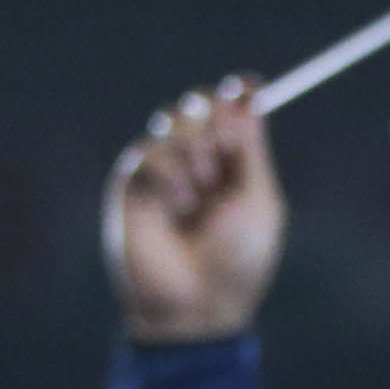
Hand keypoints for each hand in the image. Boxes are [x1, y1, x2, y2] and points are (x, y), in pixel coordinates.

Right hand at [105, 81, 284, 345]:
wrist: (198, 304)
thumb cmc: (238, 260)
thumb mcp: (257, 201)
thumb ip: (251, 149)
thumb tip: (250, 96)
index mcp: (233, 166)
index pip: (229, 112)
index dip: (237, 94)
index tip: (250, 84)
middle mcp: (197, 162)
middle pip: (198, 105)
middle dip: (215, 121)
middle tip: (225, 151)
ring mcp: (163, 171)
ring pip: (172, 121)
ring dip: (194, 151)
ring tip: (202, 195)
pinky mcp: (131, 183)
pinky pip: (148, 149)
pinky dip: (170, 173)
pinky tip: (178, 205)